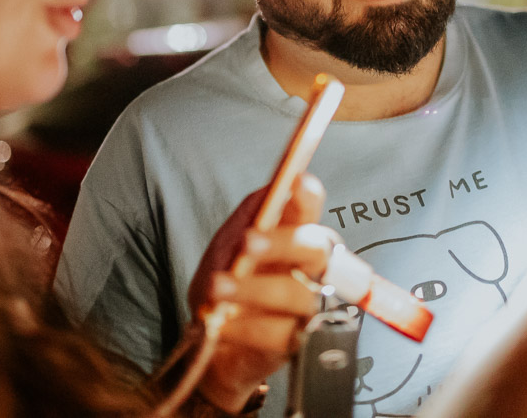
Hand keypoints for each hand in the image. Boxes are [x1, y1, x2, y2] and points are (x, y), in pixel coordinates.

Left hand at [187, 174, 337, 411]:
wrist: (209, 339)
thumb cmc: (225, 285)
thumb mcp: (226, 245)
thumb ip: (249, 216)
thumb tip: (273, 187)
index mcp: (293, 238)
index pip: (310, 211)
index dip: (309, 197)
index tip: (298, 181)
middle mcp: (309, 270)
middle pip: (317, 250)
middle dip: (284, 242)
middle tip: (248, 242)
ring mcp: (306, 309)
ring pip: (298, 294)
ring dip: (254, 288)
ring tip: (218, 287)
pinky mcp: (295, 344)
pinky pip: (281, 333)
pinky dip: (248, 326)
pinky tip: (224, 323)